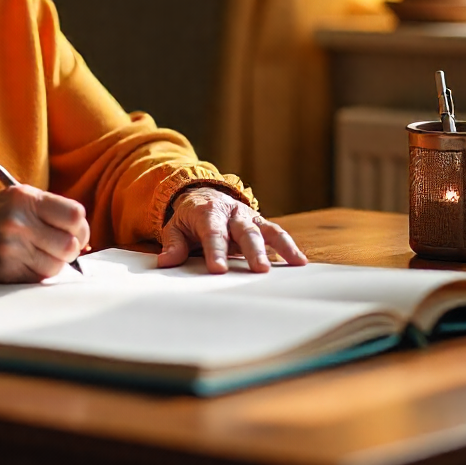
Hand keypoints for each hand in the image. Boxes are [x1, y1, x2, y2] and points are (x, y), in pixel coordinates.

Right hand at [0, 185, 89, 283]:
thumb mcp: (15, 199)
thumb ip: (48, 210)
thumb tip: (82, 234)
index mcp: (25, 198)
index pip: (75, 215)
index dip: (80, 227)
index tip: (75, 231)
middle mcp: (19, 222)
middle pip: (70, 244)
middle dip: (71, 249)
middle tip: (61, 247)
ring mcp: (12, 249)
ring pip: (57, 265)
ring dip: (55, 263)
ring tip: (39, 254)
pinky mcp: (5, 271)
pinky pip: (39, 277)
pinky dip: (39, 273)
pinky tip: (26, 263)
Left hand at [157, 186, 306, 273]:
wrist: (203, 195)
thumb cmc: (189, 218)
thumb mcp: (175, 227)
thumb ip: (173, 244)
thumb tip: (166, 262)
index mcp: (208, 212)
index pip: (212, 232)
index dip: (215, 251)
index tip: (218, 269)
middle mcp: (231, 212)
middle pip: (244, 231)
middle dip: (253, 250)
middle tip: (259, 269)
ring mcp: (248, 217)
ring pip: (265, 230)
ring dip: (280, 246)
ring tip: (293, 263)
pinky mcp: (259, 223)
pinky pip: (276, 233)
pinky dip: (288, 246)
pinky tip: (299, 261)